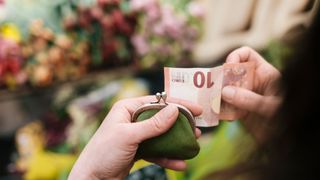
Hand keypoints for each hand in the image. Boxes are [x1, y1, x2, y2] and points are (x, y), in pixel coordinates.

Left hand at [68, 96, 201, 179]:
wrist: (91, 179)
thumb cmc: (103, 153)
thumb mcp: (129, 136)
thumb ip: (153, 124)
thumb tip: (174, 109)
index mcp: (127, 108)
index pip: (158, 102)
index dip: (178, 104)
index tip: (197, 110)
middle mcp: (132, 119)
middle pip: (162, 119)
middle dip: (180, 125)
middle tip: (197, 130)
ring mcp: (136, 136)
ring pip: (161, 135)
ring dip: (177, 142)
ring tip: (193, 145)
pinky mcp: (138, 150)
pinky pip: (157, 151)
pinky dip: (168, 157)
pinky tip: (180, 164)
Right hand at [222, 46, 281, 141]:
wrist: (286, 142)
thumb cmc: (287, 119)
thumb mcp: (271, 107)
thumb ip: (250, 99)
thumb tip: (225, 92)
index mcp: (264, 74)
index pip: (247, 55)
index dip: (235, 56)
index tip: (228, 68)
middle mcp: (253, 83)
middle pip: (231, 72)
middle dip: (221, 79)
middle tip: (216, 89)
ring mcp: (245, 96)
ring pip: (225, 89)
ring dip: (217, 95)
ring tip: (214, 103)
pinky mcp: (239, 111)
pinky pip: (224, 106)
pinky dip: (220, 109)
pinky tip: (223, 116)